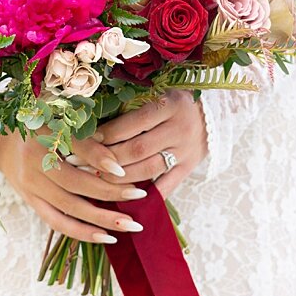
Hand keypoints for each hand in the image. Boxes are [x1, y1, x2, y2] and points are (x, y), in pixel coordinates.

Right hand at [0, 126, 147, 244]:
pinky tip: (107, 237)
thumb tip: (114, 160)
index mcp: (39, 136)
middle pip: (75, 183)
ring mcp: (30, 187)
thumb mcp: (57, 117)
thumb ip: (83, 135)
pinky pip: (57, 222)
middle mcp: (32, 164)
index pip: (74, 148)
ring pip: (68, 208)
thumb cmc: (37, 122)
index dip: (98, 158)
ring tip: (131, 224)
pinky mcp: (31, 202)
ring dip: (101, 219)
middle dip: (110, 192)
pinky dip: (82, 232)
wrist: (1, 141)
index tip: (123, 170)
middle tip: (140, 195)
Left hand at [68, 91, 206, 199]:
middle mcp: (179, 129)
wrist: (215, 111)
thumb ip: (131, 107)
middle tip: (80, 165)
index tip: (85, 141)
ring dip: (119, 179)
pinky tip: (123, 200)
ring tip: (94, 181)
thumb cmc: (175, 100)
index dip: (106, 135)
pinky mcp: (189, 168)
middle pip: (136, 149)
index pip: (131, 124)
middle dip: (106, 160)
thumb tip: (92, 124)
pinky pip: (166, 187)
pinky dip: (144, 197)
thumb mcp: (157, 94)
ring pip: (148, 170)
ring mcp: (186, 151)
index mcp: (168, 105)